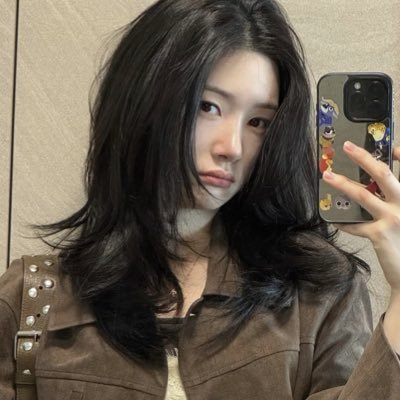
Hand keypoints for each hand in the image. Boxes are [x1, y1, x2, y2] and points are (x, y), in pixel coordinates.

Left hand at [322, 141, 399, 293]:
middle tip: (346, 147)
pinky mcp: (379, 235)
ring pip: (363, 195)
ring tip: (326, 176)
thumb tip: (375, 189)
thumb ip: (396, 202)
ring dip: (342, 183)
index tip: (390, 146)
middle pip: (383, 174)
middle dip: (363, 158)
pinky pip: (354, 224)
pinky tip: (336, 220)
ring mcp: (394, 219)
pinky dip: (343, 222)